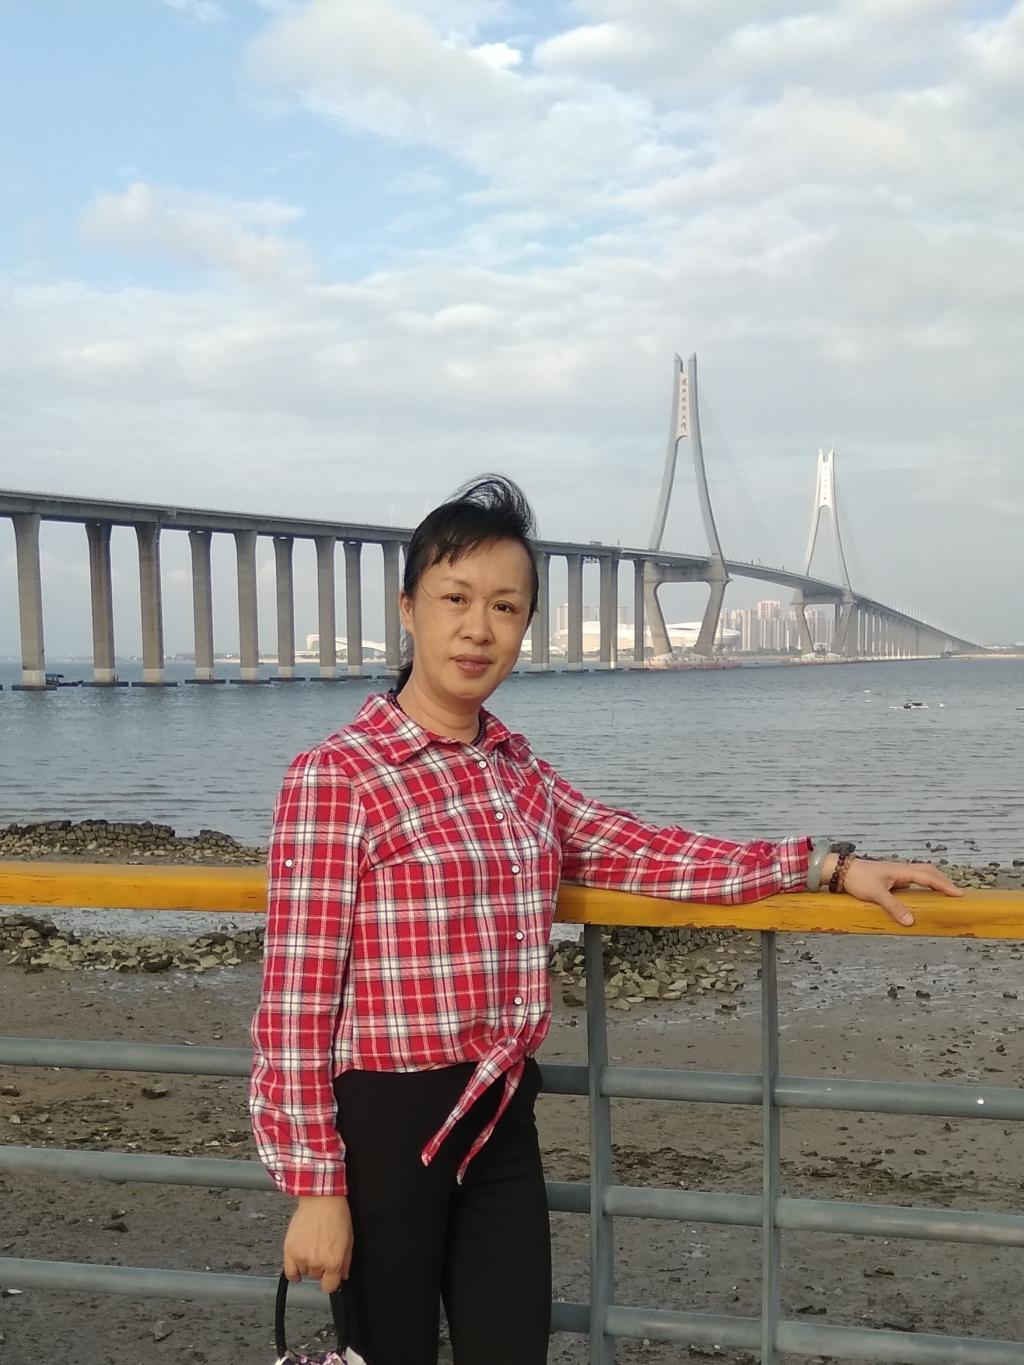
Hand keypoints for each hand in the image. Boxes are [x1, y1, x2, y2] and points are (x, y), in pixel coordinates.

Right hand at [283, 1194, 353, 1293]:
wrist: (321, 1200)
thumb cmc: (336, 1215)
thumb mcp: (349, 1239)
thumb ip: (346, 1261)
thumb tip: (343, 1275)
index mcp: (333, 1262)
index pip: (330, 1287)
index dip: (331, 1282)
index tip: (331, 1278)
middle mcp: (317, 1263)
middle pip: (317, 1277)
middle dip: (320, 1267)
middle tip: (322, 1252)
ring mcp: (302, 1257)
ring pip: (304, 1272)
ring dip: (308, 1264)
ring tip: (311, 1248)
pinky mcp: (289, 1251)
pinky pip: (289, 1273)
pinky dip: (294, 1272)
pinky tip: (298, 1266)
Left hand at [841, 858, 962, 927]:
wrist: (841, 870)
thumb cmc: (858, 878)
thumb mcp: (876, 894)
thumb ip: (893, 907)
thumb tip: (910, 921)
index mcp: (901, 870)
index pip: (928, 877)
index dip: (944, 885)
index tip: (958, 893)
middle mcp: (901, 869)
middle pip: (928, 871)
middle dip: (943, 880)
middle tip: (956, 892)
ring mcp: (896, 872)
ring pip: (921, 873)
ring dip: (934, 880)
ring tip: (945, 891)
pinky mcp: (891, 878)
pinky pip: (913, 879)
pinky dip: (923, 883)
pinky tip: (924, 892)